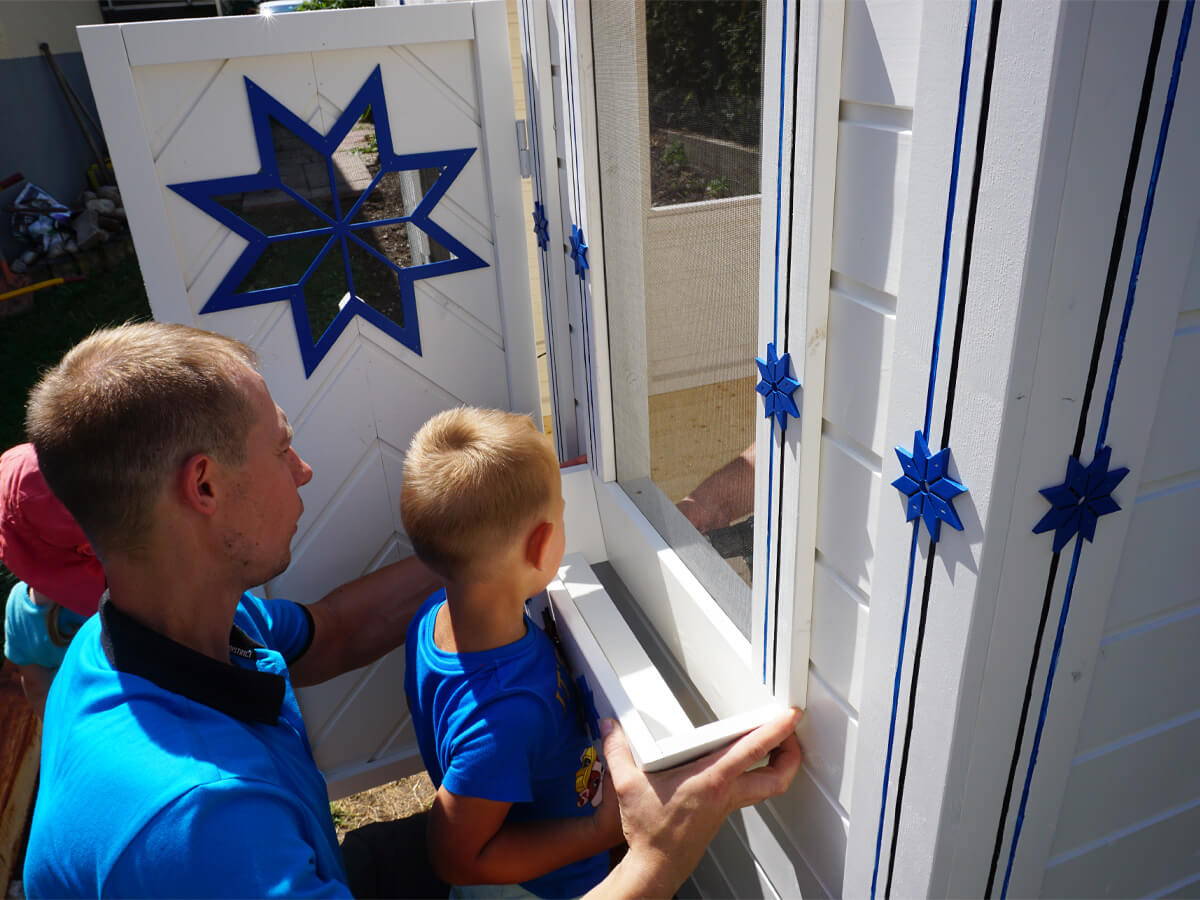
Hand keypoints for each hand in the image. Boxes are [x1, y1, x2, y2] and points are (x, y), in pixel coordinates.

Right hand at [590, 709, 802, 897]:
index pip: (753, 750)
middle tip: (790, 733)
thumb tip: (611, 727)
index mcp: (711, 780)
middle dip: (792, 753)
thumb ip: (617, 751)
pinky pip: (750, 792)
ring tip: (776, 745)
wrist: (655, 865)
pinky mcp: (722, 814)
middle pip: (777, 777)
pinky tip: (744, 766)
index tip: (789, 716)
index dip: (776, 730)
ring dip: (778, 766)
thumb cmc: (650, 831)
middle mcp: (726, 793)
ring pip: (768, 787)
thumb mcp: (628, 785)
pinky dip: (757, 775)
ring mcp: (727, 806)